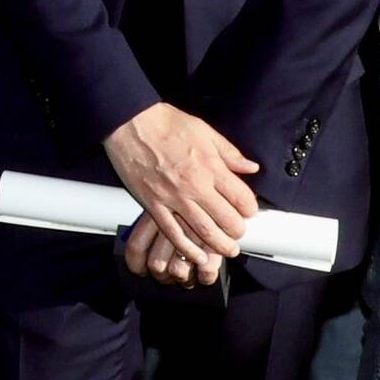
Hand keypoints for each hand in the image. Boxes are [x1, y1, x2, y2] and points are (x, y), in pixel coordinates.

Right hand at [104, 101, 258, 275]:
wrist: (129, 123)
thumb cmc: (166, 123)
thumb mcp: (205, 130)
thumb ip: (229, 153)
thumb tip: (251, 167)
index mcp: (211, 166)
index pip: (241, 198)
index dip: (250, 208)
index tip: (248, 210)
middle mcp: (195, 186)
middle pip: (227, 220)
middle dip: (238, 231)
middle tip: (239, 232)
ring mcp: (173, 198)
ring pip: (204, 232)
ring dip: (220, 246)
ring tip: (228, 250)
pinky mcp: (153, 205)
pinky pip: (173, 234)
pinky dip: (188, 249)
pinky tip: (198, 257)